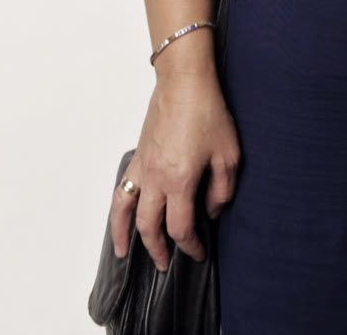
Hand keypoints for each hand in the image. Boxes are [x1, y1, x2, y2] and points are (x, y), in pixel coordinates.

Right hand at [107, 67, 240, 269]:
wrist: (184, 81)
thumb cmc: (207, 112)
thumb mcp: (228, 155)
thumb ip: (222, 190)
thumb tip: (211, 211)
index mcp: (180, 181)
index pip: (181, 228)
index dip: (191, 246)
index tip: (200, 252)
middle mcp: (156, 178)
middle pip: (150, 227)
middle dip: (158, 250)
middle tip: (166, 263)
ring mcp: (143, 167)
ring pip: (125, 210)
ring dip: (125, 235)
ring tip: (125, 253)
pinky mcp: (138, 156)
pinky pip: (122, 189)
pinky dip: (118, 208)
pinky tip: (120, 217)